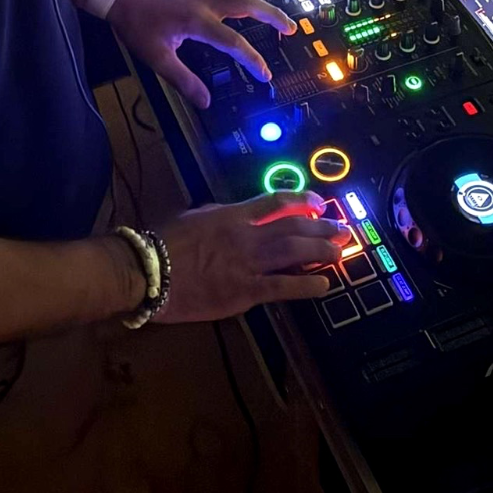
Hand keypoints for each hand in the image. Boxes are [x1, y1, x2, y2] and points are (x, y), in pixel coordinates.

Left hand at [107, 0, 295, 107]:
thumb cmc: (136, 25)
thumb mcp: (158, 58)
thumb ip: (184, 80)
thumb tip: (204, 101)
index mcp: (198, 21)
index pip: (235, 43)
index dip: (253, 60)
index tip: (265, 74)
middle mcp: (205, 2)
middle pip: (248, 5)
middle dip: (272, 16)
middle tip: (290, 28)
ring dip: (262, 0)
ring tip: (278, 12)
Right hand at [155, 191, 351, 323]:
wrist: (149, 272)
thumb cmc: (165, 242)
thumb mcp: (195, 216)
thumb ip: (222, 214)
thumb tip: (239, 214)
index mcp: (233, 214)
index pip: (275, 201)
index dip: (302, 200)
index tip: (319, 203)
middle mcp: (247, 235)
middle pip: (293, 226)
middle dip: (321, 226)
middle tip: (342, 228)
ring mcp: (248, 264)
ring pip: (294, 252)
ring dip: (322, 250)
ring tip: (341, 250)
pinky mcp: (244, 292)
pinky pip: (282, 288)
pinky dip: (306, 285)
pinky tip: (324, 285)